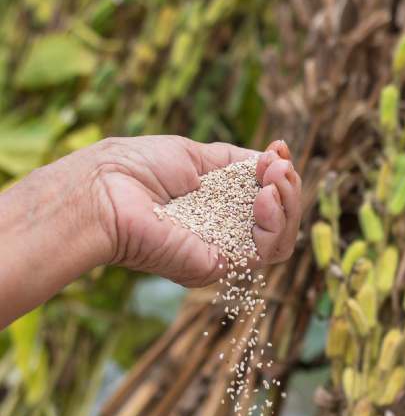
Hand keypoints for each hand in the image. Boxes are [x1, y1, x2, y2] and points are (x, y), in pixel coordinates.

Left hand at [89, 136, 301, 285]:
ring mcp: (224, 250)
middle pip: (282, 217)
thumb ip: (236, 161)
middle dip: (289, 187)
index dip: (279, 173)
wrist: (104, 193)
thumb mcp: (195, 154)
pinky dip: (275, 221)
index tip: (278, 150)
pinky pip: (268, 250)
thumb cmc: (135, 169)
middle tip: (278, 166)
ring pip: (283, 237)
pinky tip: (263, 197)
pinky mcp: (221, 265)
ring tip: (273, 181)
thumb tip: (274, 159)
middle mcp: (224, 229)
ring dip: (289, 203)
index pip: (266, 195)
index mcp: (217, 204)